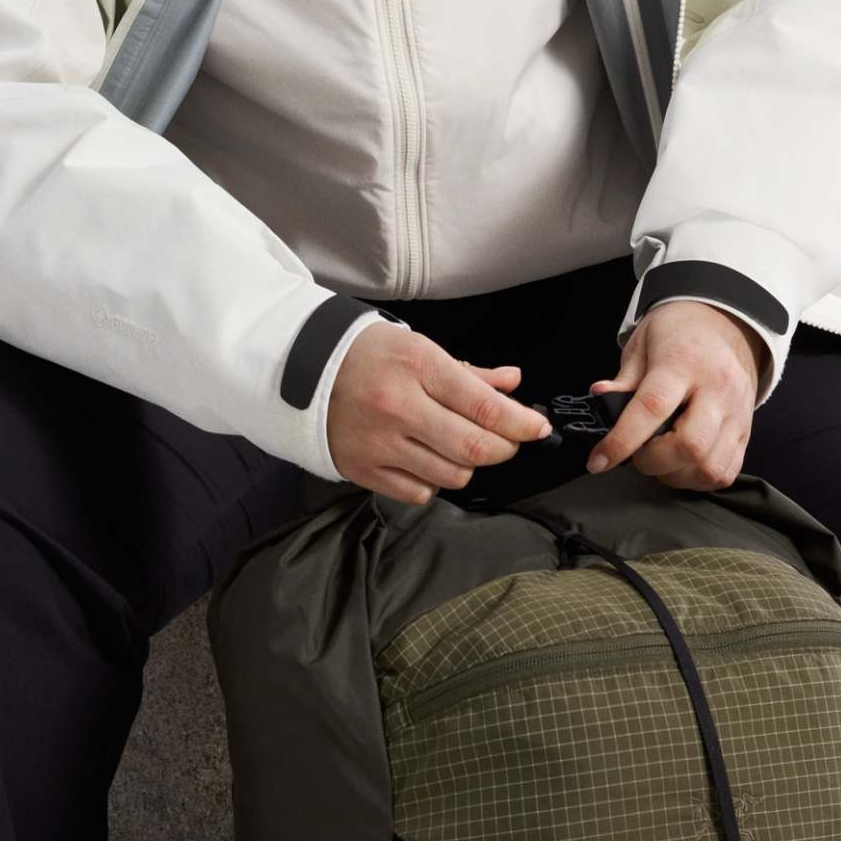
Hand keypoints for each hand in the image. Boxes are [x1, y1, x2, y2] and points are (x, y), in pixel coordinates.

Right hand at [327, 323, 551, 505]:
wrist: (303, 370)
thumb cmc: (368, 354)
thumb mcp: (420, 348)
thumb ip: (470, 372)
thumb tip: (512, 384)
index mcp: (417, 368)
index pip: (483, 406)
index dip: (521, 423)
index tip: (537, 427)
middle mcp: (399, 407)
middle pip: (474, 448)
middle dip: (504, 448)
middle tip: (508, 441)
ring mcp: (380, 443)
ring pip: (451, 476)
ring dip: (469, 466)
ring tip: (462, 447)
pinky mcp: (363, 470)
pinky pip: (419, 493)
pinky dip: (434, 482)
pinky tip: (428, 460)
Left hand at [584, 300, 762, 490]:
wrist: (724, 322)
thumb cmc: (678, 332)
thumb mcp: (643, 342)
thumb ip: (624, 378)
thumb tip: (601, 398)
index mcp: (684, 361)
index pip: (653, 407)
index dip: (622, 440)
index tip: (598, 460)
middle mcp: (717, 388)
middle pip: (690, 445)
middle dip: (654, 463)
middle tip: (637, 453)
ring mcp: (737, 412)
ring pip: (710, 467)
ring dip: (676, 475)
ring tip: (659, 459)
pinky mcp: (746, 431)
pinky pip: (725, 472)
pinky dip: (698, 477)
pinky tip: (682, 463)